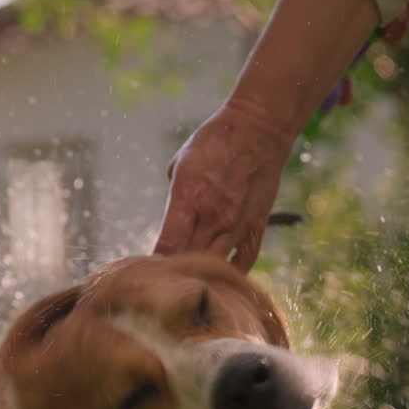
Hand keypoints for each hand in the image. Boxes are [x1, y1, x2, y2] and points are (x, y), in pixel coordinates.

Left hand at [155, 99, 295, 270]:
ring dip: (200, 275)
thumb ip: (175, 198)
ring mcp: (237, 224)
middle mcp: (213, 217)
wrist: (260, 128)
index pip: (166, 246)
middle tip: (163, 277)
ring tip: (189, 280)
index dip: (155, 263)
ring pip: (214, 266)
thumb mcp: (181, 163)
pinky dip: (230, 272)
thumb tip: (174, 219)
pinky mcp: (256, 226)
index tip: (148, 269)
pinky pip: (244, 261)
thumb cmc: (216, 140)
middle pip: (187, 260)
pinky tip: (220, 276)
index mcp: (189, 199)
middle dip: (173, 270)